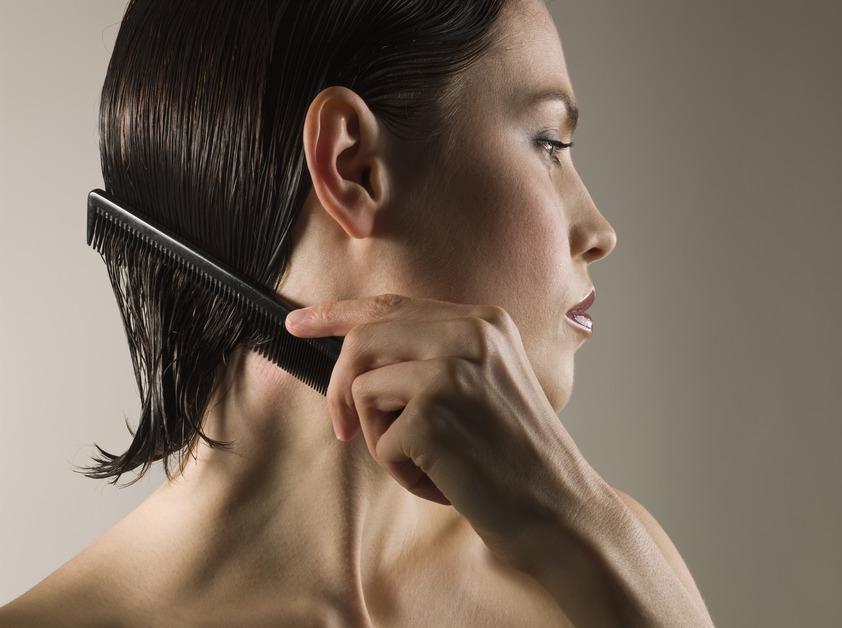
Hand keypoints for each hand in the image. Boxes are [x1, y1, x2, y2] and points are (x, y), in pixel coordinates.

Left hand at [284, 292, 602, 556]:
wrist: (560, 510)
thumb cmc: (514, 456)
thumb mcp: (484, 385)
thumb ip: (433, 356)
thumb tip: (357, 357)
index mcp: (483, 321)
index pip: (392, 306)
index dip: (337, 313)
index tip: (298, 322)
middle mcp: (470, 334)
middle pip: (363, 339)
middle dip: (341, 388)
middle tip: (344, 428)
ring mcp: (452, 370)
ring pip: (363, 388)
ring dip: (380, 434)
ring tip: (427, 458)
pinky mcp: (434, 413)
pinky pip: (377, 438)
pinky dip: (397, 468)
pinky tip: (440, 479)